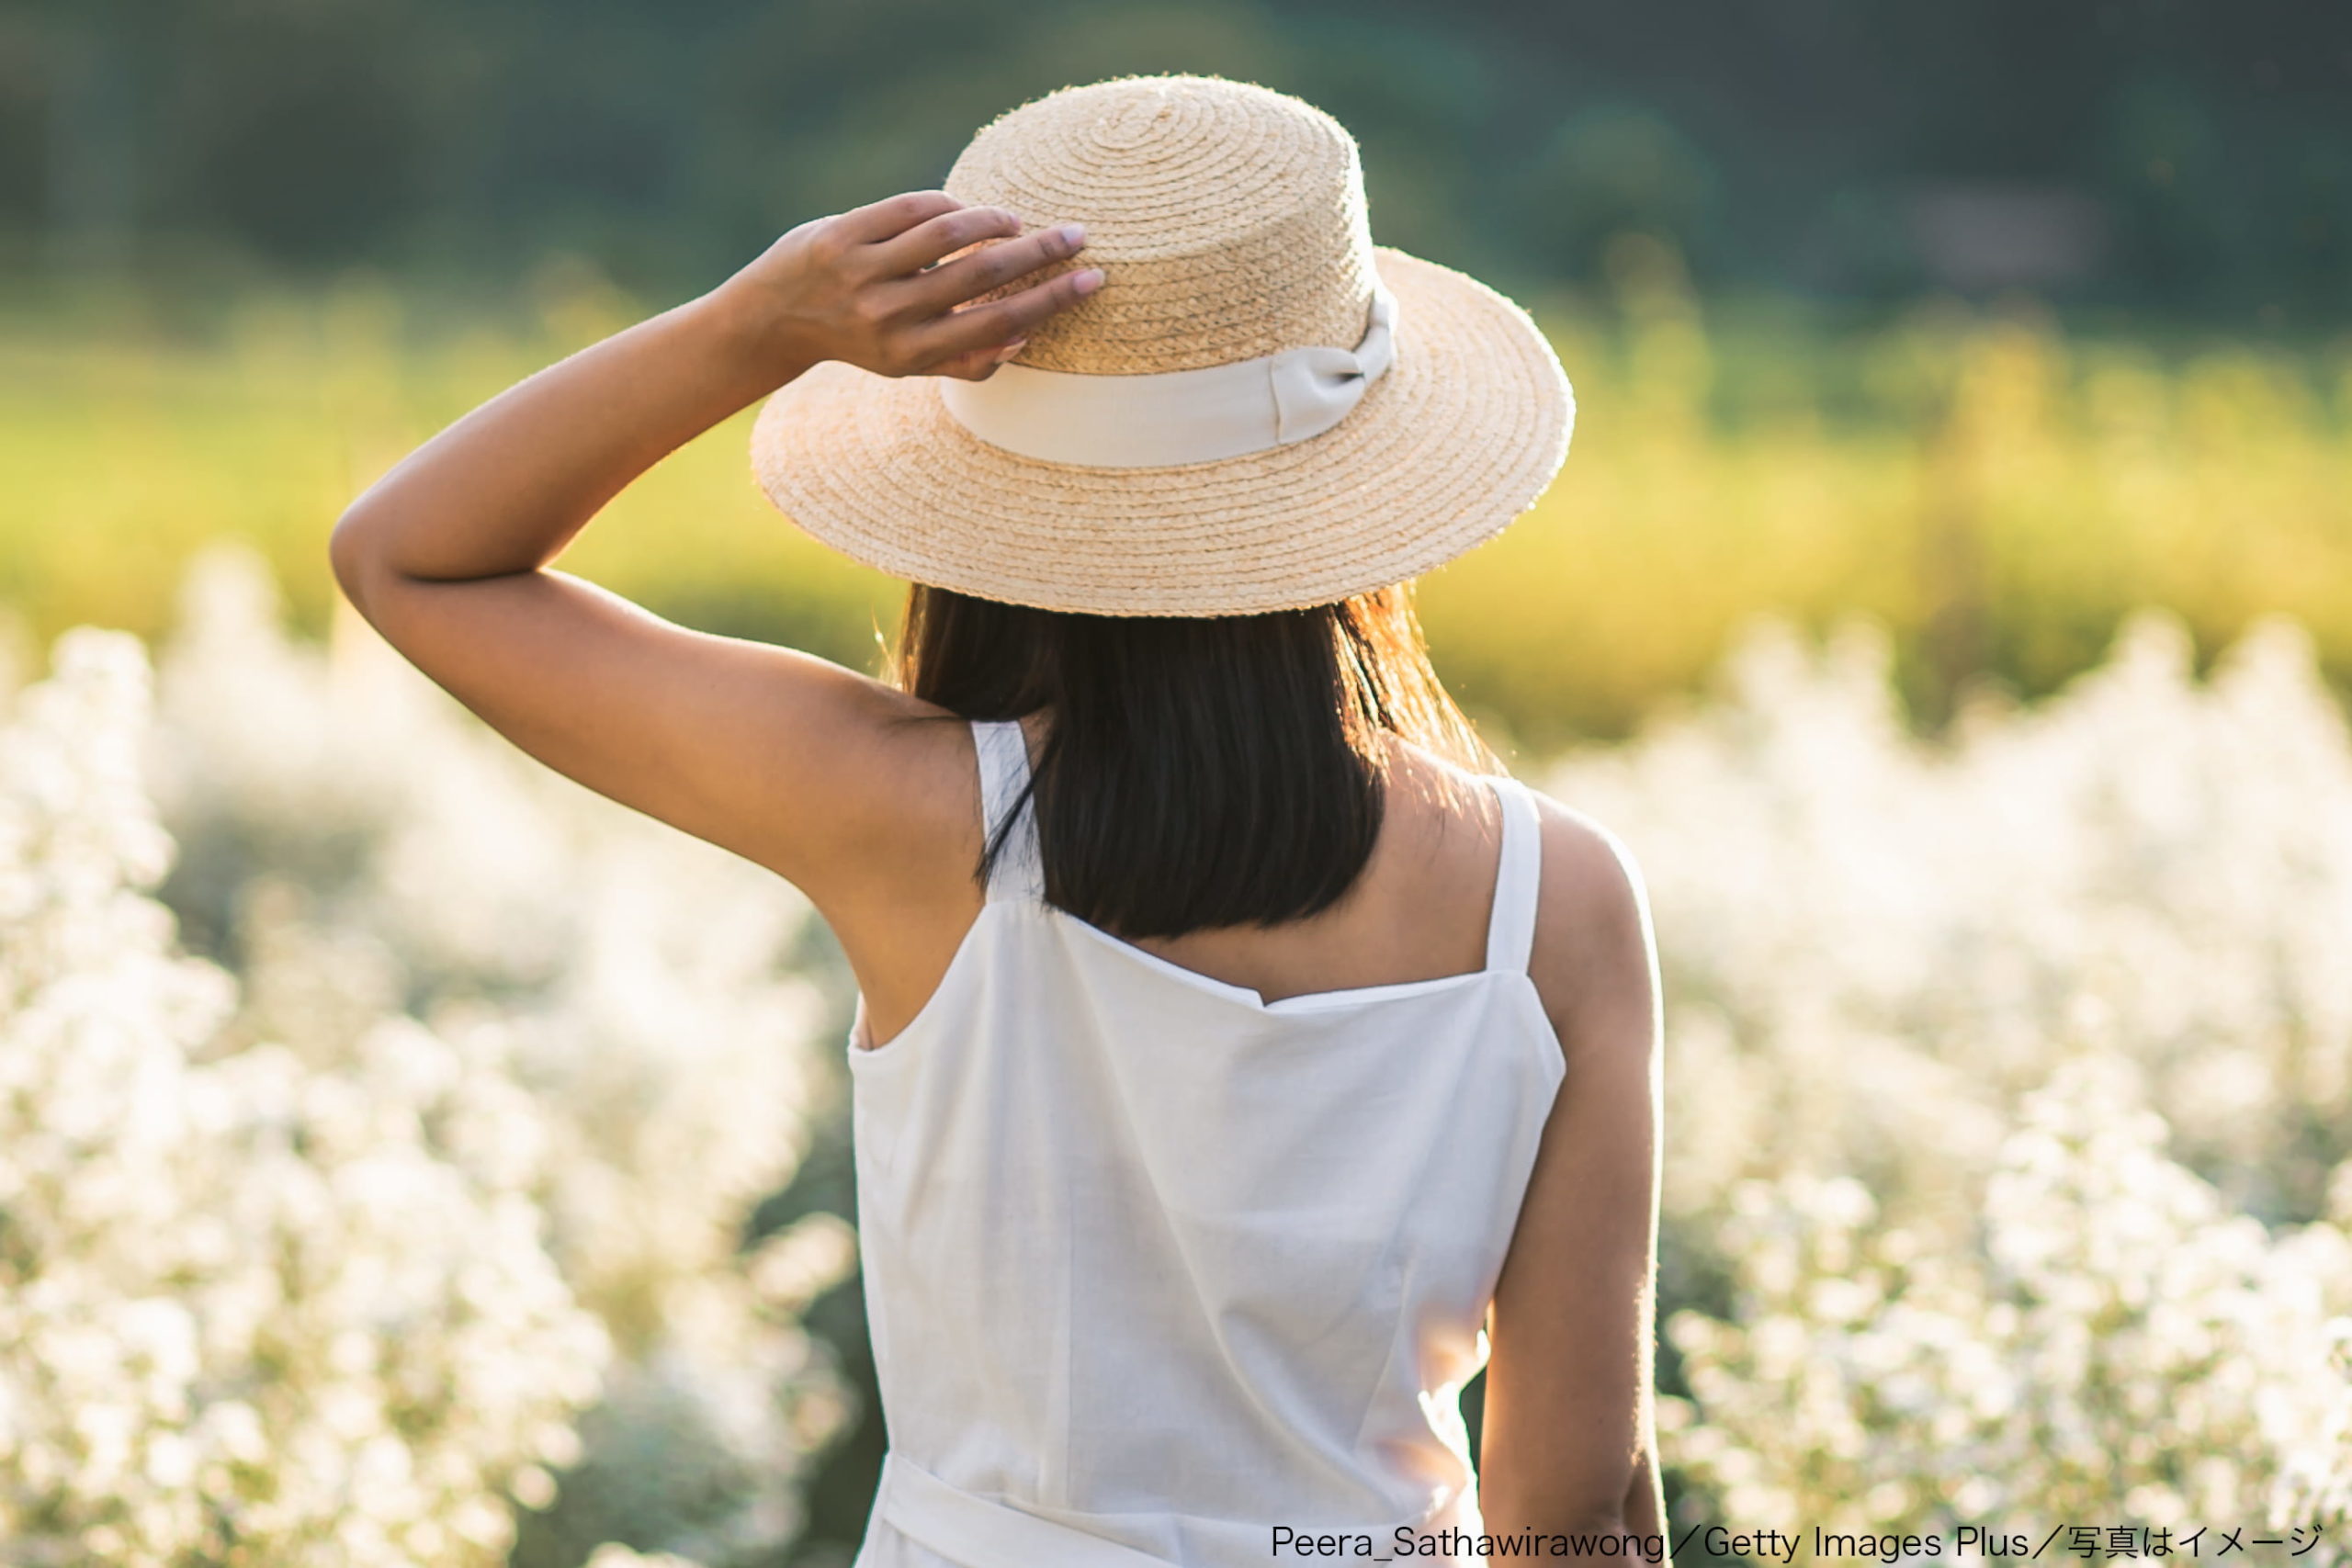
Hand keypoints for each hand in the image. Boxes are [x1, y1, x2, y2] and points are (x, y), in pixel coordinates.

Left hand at [707, 190, 1098, 384]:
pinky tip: (968, 213)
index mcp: (912, 354)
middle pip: (983, 274)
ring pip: (950, 231)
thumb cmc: (857, 339)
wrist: (774, 319)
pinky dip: (950, 205)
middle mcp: (889, 315)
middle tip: (1077, 236)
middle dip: (1040, 252)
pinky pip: (911, 208)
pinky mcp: (841, 233)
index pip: (998, 324)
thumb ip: (963, 361)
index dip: (1051, 300)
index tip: (1092, 279)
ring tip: (1016, 223)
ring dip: (996, 220)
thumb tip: (1025, 341)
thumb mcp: (906, 366)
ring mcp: (862, 271)